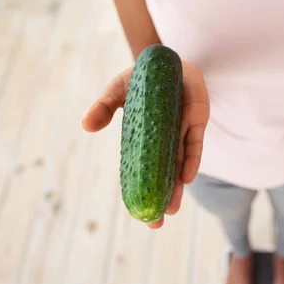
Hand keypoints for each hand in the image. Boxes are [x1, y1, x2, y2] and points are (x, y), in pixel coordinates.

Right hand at [82, 60, 209, 228]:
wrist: (169, 59)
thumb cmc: (142, 79)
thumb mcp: (118, 90)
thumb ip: (104, 106)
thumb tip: (87, 126)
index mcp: (146, 140)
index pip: (143, 171)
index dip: (141, 193)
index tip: (139, 216)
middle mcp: (165, 141)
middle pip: (165, 175)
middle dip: (163, 200)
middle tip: (157, 224)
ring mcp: (181, 132)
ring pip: (180, 164)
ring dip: (178, 186)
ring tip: (172, 209)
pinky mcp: (197, 119)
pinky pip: (194, 143)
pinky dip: (191, 159)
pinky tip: (187, 177)